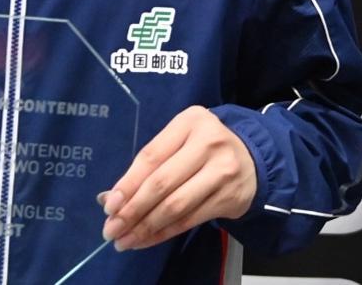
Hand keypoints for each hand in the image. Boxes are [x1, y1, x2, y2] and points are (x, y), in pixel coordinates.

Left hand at [99, 106, 257, 250]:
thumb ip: (148, 167)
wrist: (252, 160)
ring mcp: (223, 171)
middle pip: (162, 182)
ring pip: (176, 205)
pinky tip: (147, 239)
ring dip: (146, 226)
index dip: (128, 183)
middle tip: (112, 229)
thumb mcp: (178, 143)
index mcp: (190, 121)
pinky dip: (164, 232)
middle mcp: (209, 142)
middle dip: (133, 210)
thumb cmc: (203, 150)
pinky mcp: (230, 197)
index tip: (109, 206)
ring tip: (126, 239)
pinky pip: (189, 220)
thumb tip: (109, 200)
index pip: (151, 156)